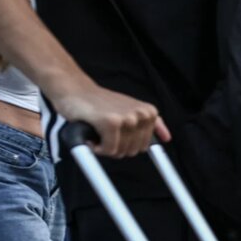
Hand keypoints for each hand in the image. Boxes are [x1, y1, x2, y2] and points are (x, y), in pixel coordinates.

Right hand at [51, 83, 169, 157]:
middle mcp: (142, 115)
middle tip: (103, 132)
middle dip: (116, 146)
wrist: (73, 89)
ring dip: (105, 147)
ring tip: (98, 130)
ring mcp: (128, 118)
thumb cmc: (99, 103)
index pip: (146, 146)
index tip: (118, 138)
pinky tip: (91, 133)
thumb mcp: (130, 110)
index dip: (128, 146)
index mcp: (149, 113)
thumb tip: (167, 138)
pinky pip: (109, 150)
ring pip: (121, 152)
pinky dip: (97, 148)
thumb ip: (150, 123)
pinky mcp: (112, 123)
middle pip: (133, 151)